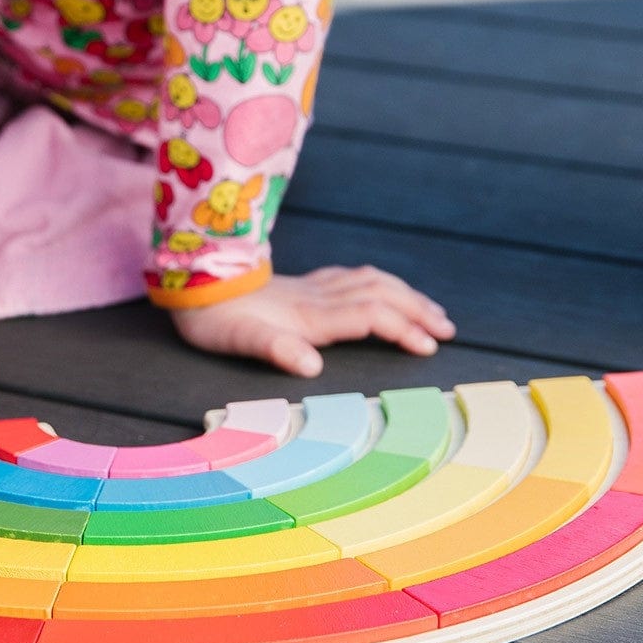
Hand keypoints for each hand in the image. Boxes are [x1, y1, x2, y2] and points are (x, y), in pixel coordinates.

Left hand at [169, 266, 455, 377]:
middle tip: (447, 329)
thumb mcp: (238, 340)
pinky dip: (380, 283)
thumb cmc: (215, 319)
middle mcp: (317, 297)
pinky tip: (385, 288)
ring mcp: (312, 287)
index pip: (369, 316)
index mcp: (308, 315)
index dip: (402, 328)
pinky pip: (353, 276)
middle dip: (417, 310)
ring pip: (371, 281)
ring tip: (431, 310)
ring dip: (405, 294)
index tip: (430, 346)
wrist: (195, 283)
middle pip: (380, 294)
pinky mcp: (303, 284)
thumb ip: (275, 349)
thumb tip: (311, 365)